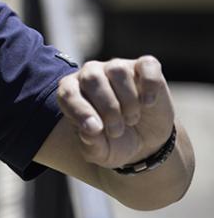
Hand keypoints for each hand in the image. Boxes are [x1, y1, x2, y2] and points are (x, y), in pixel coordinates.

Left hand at [55, 55, 173, 169]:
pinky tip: (148, 103)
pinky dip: (149, 85)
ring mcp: (117, 68)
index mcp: (71, 92)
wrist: (145, 143)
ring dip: (127, 100)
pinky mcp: (144, 67)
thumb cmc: (114, 143)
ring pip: (117, 70)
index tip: (97, 130)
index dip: (81, 111)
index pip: (68, 93)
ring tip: (131, 119)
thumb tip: (90, 130)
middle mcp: (90, 74)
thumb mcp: (101, 152)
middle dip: (107, 108)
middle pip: (92, 78)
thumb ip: (91, 144)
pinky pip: (146, 65)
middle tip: (117, 131)